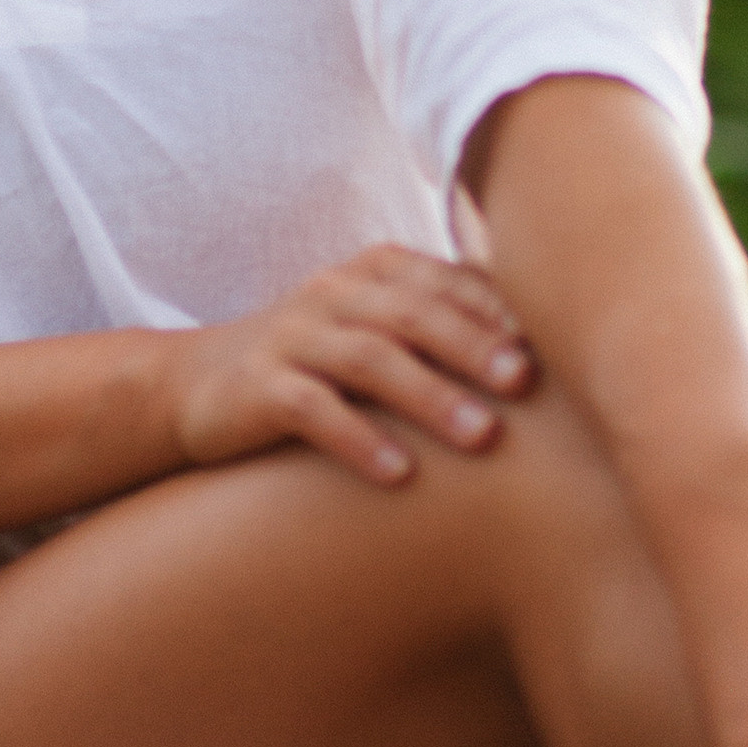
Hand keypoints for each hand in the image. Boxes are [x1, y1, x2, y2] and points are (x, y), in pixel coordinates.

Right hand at [171, 246, 532, 489]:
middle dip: (474, 346)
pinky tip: (398, 473)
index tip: (552, 345)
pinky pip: (311, 409)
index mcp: (374, 272)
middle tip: (527, 383)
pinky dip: (357, 439)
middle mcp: (334, 294)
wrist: (195, 386)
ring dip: (430, 397)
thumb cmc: (317, 364)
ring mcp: (292, 338)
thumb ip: (444, 328)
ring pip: (369, 359)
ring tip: (483, 437)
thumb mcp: (377, 332)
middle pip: (413, 313)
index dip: (497, 309)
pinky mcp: (257, 388)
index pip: (445, 280)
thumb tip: (552, 354)